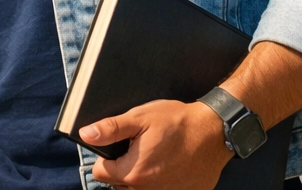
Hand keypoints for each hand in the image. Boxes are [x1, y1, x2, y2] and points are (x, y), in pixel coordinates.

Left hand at [81, 99, 232, 189]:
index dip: (106, 157)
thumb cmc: (178, 123)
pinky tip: (170, 166)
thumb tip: (86, 134)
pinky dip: (162, 182)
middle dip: (123, 169)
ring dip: (141, 177)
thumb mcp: (140, 118)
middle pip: (119, 184)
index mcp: (133, 173)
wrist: (215, 131)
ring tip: (155, 157)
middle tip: (139, 149)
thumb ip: (111, 129)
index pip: (101, 173)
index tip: (120, 146)